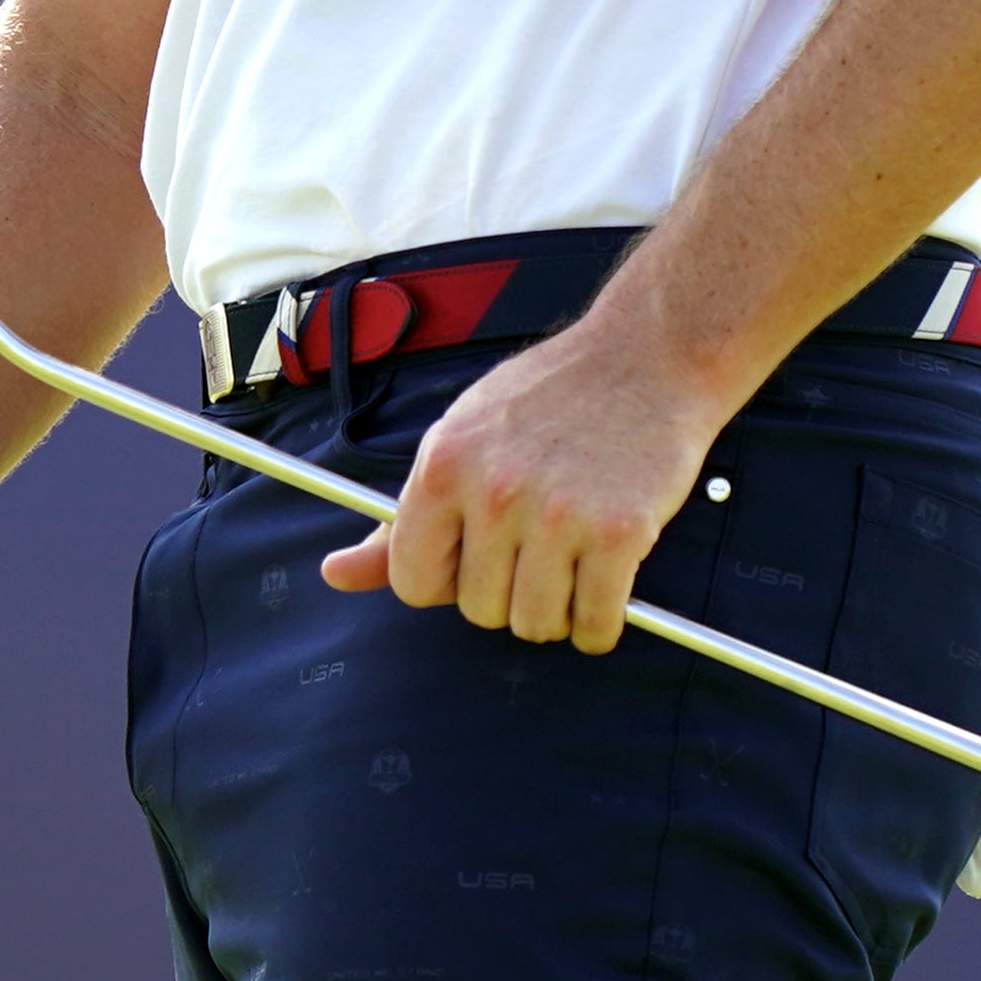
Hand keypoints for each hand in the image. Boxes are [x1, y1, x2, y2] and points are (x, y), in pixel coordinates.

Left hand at [319, 325, 727, 652]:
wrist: (646, 355)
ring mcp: (558, 514)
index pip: (413, 581)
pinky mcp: (620, 532)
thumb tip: (334, 575)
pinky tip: (608, 586)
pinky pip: (596, 625)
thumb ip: (400, 519)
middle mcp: (493, 491)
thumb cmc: (548, 401)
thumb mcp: (459, 440)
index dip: (446, 580)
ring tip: (573, 561)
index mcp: (443, 466)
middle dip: (508, 593)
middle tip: (538, 546)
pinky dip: (602, 624)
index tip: (475, 558)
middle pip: (479, 610)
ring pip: (536, 625)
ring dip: (557, 611)